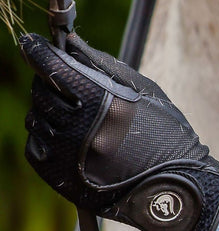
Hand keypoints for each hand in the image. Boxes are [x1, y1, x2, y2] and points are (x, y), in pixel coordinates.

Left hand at [21, 33, 218, 230]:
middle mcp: (80, 129)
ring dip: (48, 110)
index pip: (53, 67)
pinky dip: (46, 136)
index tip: (33, 43)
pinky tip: (67, 136)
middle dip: (48, 81)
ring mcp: (66, 155)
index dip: (38, 51)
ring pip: (36, 118)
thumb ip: (102, 64)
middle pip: (41, 91)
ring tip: (73, 114)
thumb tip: (68, 43)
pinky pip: (35, 145)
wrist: (173, 187)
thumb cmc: (164, 133)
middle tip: (64, 82)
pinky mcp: (58, 176)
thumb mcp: (143, 90)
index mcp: (103, 103)